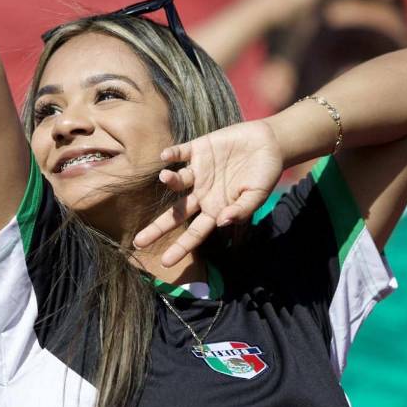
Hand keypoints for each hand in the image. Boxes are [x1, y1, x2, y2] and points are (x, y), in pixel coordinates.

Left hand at [133, 121, 282, 266]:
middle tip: (138, 242)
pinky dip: (172, 153)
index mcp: (215, 208)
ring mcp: (199, 172)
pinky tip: (165, 156)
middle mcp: (202, 193)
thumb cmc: (265, 174)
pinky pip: (180, 152)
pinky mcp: (199, 149)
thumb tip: (222, 222)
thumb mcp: (257, 196)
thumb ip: (241, 210)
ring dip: (170, 181)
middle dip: (157, 228)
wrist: (269, 144)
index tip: (165, 262)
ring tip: (166, 178)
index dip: (180, 247)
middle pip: (176, 213)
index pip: (194, 233)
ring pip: (177, 181)